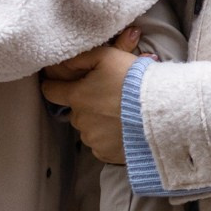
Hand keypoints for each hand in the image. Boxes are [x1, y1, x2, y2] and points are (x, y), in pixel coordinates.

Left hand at [43, 36, 141, 161]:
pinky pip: (100, 144)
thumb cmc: (133, 81)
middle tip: (108, 95)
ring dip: (98, 120)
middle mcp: (80, 120)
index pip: (50, 90)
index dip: (54, 84)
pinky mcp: (105, 153)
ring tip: (120, 113)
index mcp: (76, 96)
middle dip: (86, 103)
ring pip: (88, 127)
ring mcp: (92, 139)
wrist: (159, 112)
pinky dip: (108, 137)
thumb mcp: (108, 56)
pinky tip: (123, 128)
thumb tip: (64, 61)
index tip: (62, 82)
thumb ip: (82, 57)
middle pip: (75, 110)